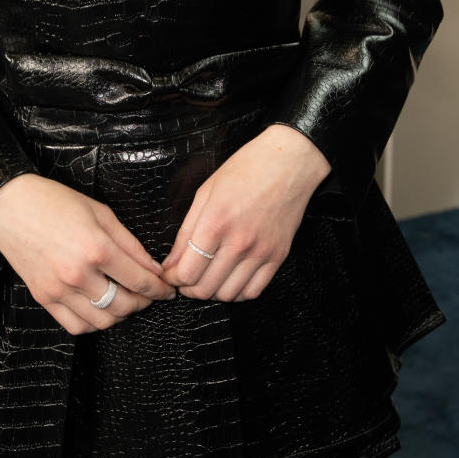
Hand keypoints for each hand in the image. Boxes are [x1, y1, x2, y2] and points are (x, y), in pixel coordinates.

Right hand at [0, 172, 176, 334]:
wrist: (10, 206)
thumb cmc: (54, 201)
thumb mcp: (100, 212)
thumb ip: (130, 243)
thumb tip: (153, 267)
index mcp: (96, 248)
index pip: (140, 280)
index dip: (160, 289)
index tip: (168, 291)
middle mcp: (78, 274)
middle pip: (125, 305)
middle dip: (144, 303)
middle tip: (148, 294)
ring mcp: (59, 290)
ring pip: (102, 321)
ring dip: (120, 315)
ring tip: (125, 300)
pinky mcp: (44, 298)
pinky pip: (76, 326)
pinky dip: (94, 323)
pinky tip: (99, 309)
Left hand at [160, 125, 331, 301]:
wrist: (288, 162)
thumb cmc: (246, 169)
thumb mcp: (205, 192)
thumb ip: (186, 231)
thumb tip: (171, 261)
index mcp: (215, 223)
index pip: (186, 272)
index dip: (172, 279)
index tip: (170, 275)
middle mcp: (238, 242)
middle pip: (204, 289)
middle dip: (187, 288)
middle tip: (184, 279)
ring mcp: (260, 252)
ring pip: (228, 295)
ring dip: (211, 292)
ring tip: (206, 277)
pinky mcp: (277, 257)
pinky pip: (253, 291)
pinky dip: (237, 293)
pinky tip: (229, 279)